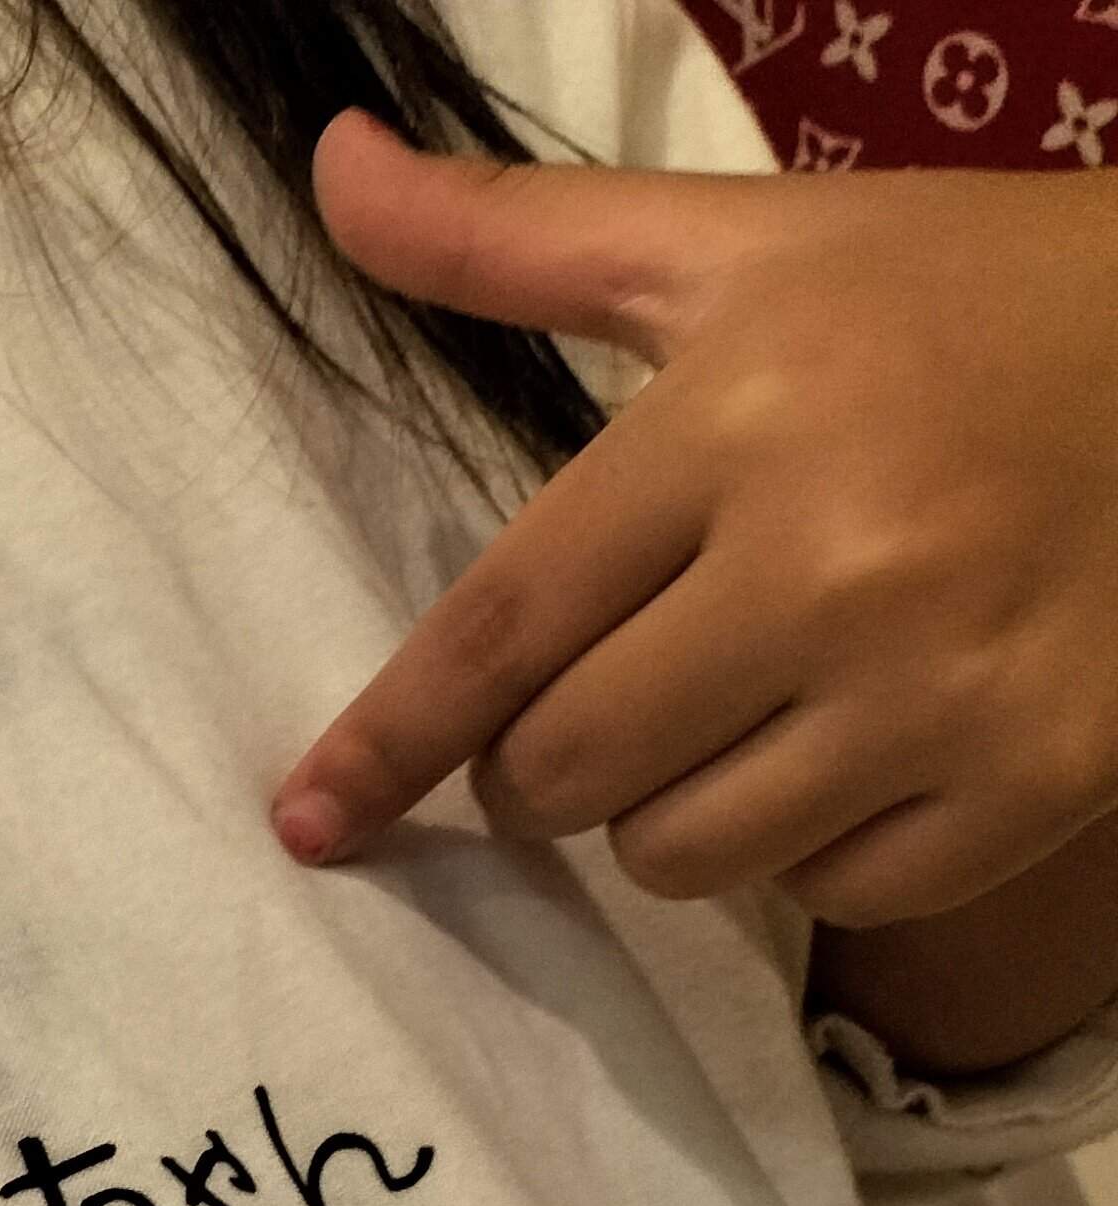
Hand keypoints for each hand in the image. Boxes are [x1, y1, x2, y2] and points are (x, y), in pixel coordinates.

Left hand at [269, 116, 1117, 932]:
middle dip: (544, 761)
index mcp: (741, 425)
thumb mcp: (739, 249)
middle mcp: (839, 566)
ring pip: (684, 854)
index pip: (502, 631)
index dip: (389, 743)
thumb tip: (330, 168)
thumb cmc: (957, 296)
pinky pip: (831, 891)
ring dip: (670, 809)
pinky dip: (812, 844)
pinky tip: (859, 740)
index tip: (309, 819)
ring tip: (741, 705)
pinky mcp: (1041, 777)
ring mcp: (948, 686)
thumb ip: (510, 237)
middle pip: (570, 772)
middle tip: (607, 692)